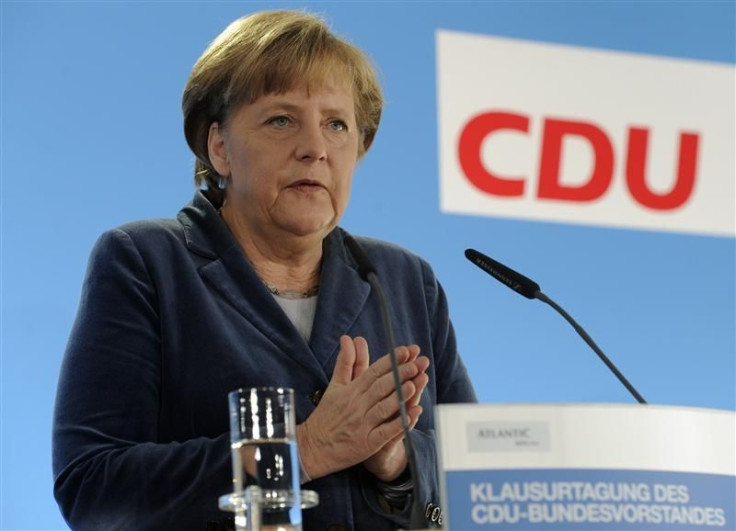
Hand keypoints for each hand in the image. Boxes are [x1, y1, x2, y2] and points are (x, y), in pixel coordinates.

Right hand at [296, 336, 427, 479]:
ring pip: (383, 408)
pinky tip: (411, 416)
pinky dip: (398, 424)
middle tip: (417, 363)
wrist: (313, 448)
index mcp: (351, 391)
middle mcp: (357, 406)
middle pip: (381, 387)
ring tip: (414, 384)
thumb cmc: (327, 415)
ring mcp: (362, 425)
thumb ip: (345, 362)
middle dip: (400, 374)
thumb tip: (348, 338)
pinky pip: (384, 433)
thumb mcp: (334, 386)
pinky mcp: (366, 444)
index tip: (405, 350)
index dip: (390, 361)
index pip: (373, 372)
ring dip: (399, 396)